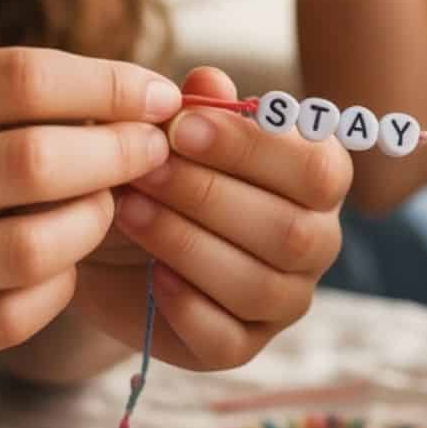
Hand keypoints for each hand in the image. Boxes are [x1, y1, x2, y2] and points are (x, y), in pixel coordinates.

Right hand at [0, 49, 178, 384]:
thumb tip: (135, 97)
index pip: (18, 80)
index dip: (106, 84)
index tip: (157, 95)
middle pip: (33, 161)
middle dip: (116, 154)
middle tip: (149, 152)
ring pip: (29, 247)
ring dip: (91, 224)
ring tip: (102, 207)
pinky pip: (5, 319)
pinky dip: (54, 291)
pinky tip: (59, 267)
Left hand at [94, 66, 347, 370]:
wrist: (108, 235)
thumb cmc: (157, 168)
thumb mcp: (168, 129)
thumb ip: (194, 105)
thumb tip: (207, 81)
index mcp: (318, 179)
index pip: (317, 169)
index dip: (252, 149)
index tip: (181, 128)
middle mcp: (316, 241)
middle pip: (292, 231)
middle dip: (209, 196)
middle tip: (144, 170)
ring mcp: (284, 301)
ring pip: (260, 286)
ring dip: (189, 244)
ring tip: (130, 212)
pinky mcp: (242, 346)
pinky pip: (229, 341)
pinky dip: (189, 308)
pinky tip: (151, 276)